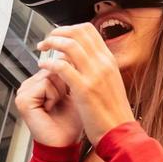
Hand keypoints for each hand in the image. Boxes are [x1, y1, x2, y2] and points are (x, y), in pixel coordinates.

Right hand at [15, 68, 82, 147]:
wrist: (65, 144)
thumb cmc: (71, 123)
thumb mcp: (74, 91)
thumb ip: (69, 71)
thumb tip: (69, 52)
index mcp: (39, 83)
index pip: (55, 63)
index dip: (68, 77)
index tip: (67, 95)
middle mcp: (30, 85)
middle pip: (53, 67)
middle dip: (64, 84)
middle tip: (62, 102)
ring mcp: (24, 92)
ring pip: (50, 74)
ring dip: (60, 91)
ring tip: (56, 106)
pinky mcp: (23, 99)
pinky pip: (45, 83)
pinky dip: (54, 96)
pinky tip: (50, 108)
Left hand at [35, 24, 136, 145]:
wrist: (120, 132)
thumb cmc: (113, 112)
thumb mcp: (110, 82)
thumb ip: (98, 68)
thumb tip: (82, 57)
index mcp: (109, 60)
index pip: (88, 30)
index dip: (69, 29)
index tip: (59, 36)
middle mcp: (103, 63)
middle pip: (78, 32)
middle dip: (58, 32)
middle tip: (47, 41)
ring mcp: (94, 75)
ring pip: (69, 45)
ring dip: (51, 43)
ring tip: (42, 49)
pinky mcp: (84, 89)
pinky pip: (62, 67)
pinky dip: (49, 63)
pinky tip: (43, 67)